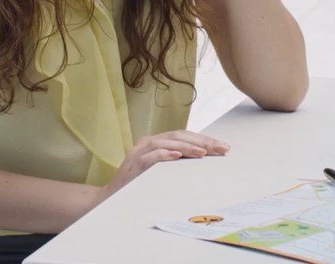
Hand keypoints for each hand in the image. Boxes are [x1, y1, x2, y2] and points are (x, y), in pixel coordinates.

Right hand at [97, 130, 230, 202]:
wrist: (111, 198)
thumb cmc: (139, 185)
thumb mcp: (160, 171)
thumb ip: (176, 162)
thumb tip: (206, 159)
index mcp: (156, 142)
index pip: (184, 136)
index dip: (205, 139)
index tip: (224, 147)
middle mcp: (148, 142)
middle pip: (179, 136)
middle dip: (202, 141)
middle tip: (222, 149)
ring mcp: (139, 151)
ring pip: (167, 142)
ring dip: (187, 147)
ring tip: (204, 152)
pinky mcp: (133, 163)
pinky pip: (151, 156)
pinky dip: (165, 154)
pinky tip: (178, 156)